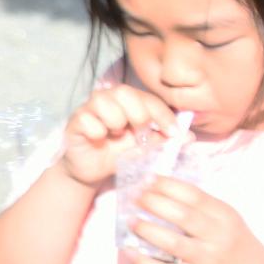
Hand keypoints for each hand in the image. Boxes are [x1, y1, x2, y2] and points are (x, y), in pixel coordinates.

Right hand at [59, 85, 176, 186]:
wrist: (91, 171)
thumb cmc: (117, 154)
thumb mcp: (144, 148)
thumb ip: (163, 140)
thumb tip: (188, 137)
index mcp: (127, 102)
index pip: (148, 98)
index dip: (163, 115)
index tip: (174, 133)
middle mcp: (107, 99)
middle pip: (124, 92)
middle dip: (138, 115)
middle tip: (139, 134)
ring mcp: (89, 108)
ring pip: (104, 102)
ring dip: (115, 122)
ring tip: (115, 135)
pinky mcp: (75, 121)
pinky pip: (87, 119)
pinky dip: (97, 132)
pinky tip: (98, 139)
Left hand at [125, 179, 263, 263]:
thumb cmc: (241, 253)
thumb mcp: (232, 225)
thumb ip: (205, 210)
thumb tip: (164, 191)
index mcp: (226, 217)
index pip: (193, 195)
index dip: (166, 185)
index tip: (148, 179)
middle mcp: (219, 237)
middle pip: (181, 215)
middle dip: (153, 202)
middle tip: (135, 197)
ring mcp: (208, 260)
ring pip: (171, 242)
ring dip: (146, 229)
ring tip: (130, 220)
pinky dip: (144, 262)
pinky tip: (131, 252)